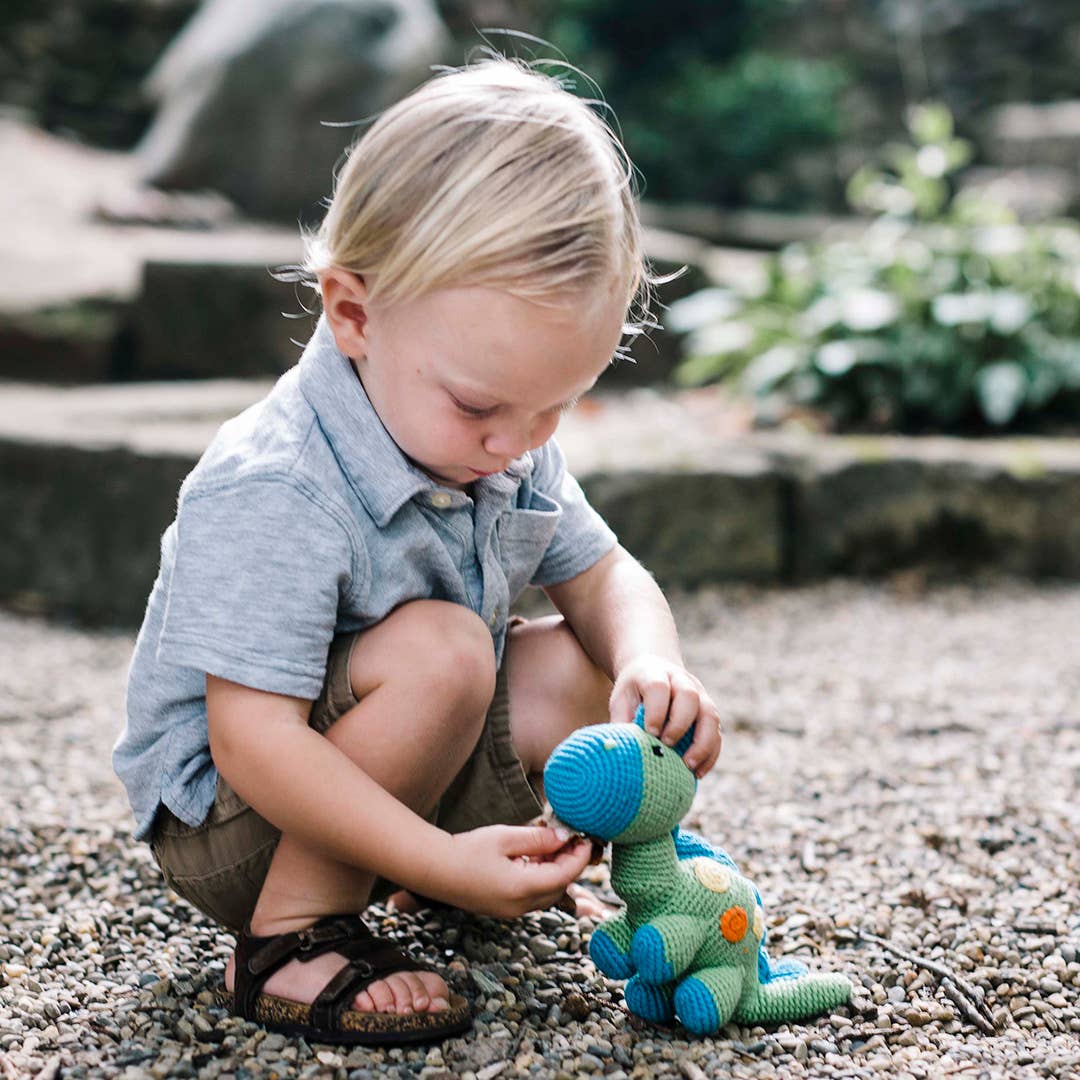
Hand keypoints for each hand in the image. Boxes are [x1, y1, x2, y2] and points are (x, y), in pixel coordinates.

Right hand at [421, 825, 592, 917]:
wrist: (434, 870)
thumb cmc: (467, 850)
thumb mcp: (505, 837)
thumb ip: (537, 839)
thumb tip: (564, 837)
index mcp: (522, 888)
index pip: (564, 875)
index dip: (579, 857)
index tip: (587, 839)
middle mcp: (520, 906)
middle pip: (559, 887)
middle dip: (570, 863)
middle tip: (574, 839)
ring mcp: (511, 911)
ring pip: (548, 893)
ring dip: (556, 871)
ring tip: (555, 844)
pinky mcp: (504, 909)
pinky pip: (533, 895)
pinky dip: (541, 878)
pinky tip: (536, 858)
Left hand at [609, 655, 722, 778]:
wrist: (653, 669)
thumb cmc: (635, 692)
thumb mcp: (621, 699)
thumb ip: (621, 721)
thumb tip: (616, 750)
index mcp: (654, 674)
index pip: (658, 687)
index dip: (656, 710)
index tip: (650, 732)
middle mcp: (681, 681)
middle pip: (689, 697)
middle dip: (679, 724)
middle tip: (667, 745)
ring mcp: (700, 695)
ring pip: (710, 715)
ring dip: (702, 743)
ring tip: (688, 766)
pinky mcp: (709, 712)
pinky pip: (717, 733)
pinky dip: (710, 754)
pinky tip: (698, 773)